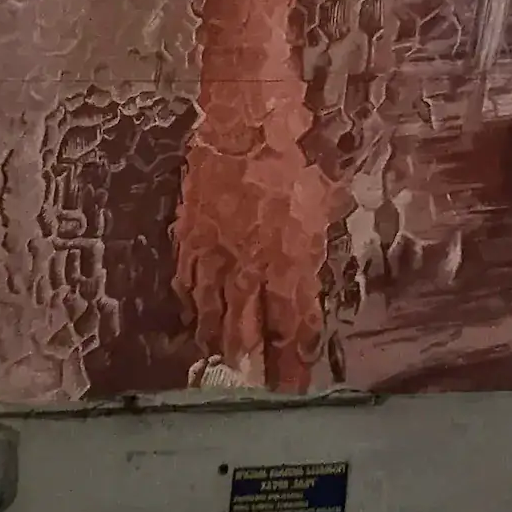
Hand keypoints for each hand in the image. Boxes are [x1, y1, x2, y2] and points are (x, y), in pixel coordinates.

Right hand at [176, 123, 337, 393]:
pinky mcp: (189, 239)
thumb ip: (313, 244)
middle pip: (250, 336)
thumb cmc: (294, 152)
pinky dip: (193, 310)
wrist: (244, 117)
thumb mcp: (322, 201)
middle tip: (256, 393)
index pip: (294, 329)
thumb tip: (309, 271)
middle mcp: (250, 271)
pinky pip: (188, 287)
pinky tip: (195, 322)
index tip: (295, 389)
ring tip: (224, 370)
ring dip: (221, 348)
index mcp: (290, 264)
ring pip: (215, 319)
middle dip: (256, 370)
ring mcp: (215, 257)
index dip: (295, 364)